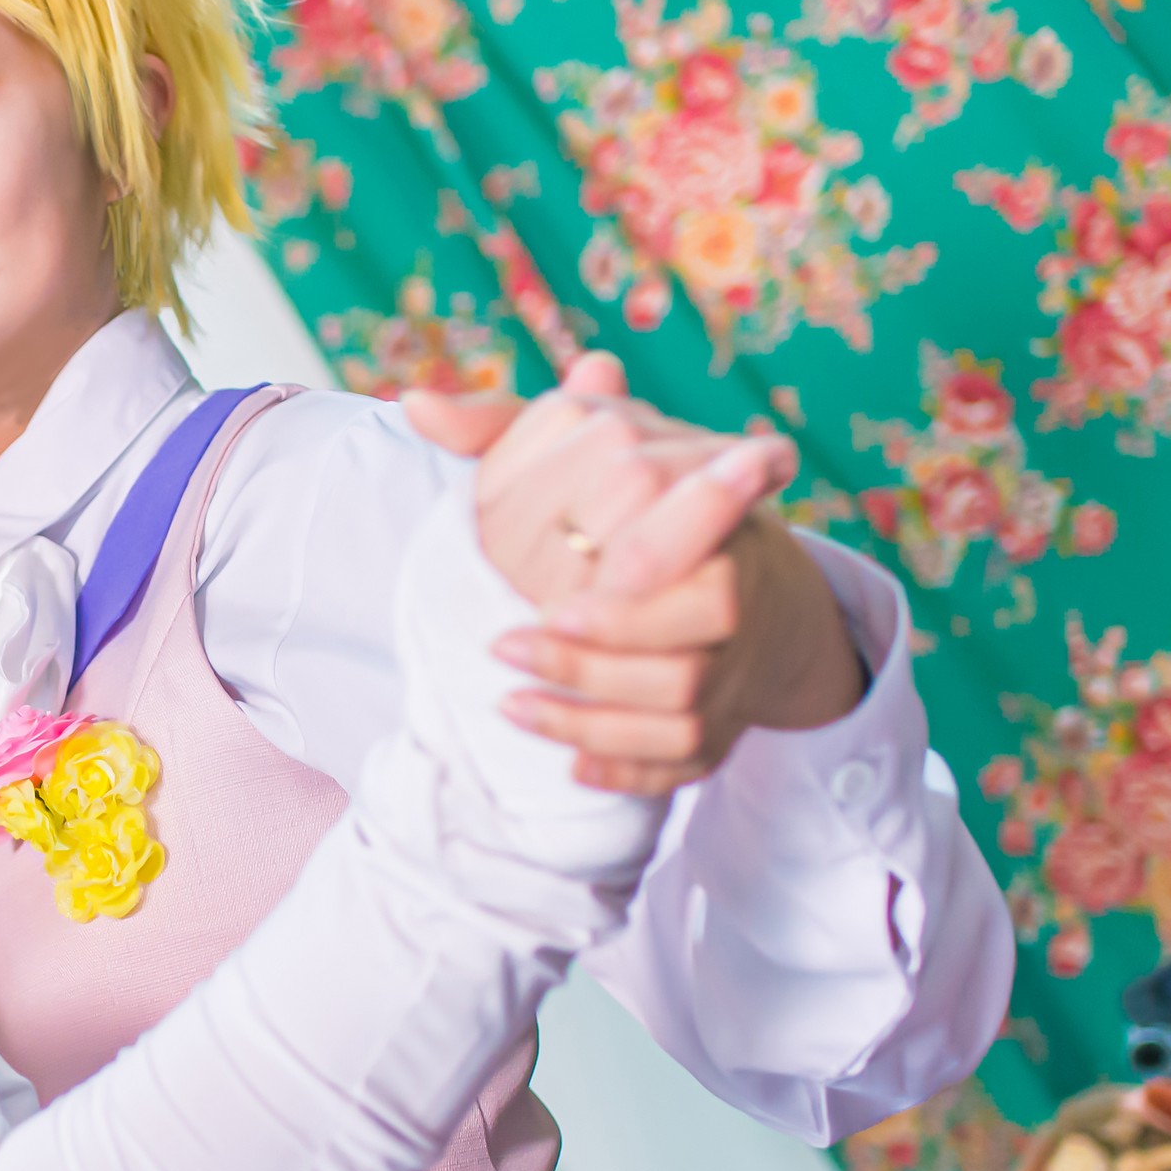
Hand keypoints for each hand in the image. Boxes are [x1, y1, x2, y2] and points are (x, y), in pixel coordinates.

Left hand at [409, 355, 863, 793]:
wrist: (757, 585)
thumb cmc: (650, 500)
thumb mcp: (592, 447)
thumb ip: (507, 427)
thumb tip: (414, 403)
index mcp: (718, 523)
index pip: (703, 543)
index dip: (641, 570)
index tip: (556, 598)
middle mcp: (740, 602)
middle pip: (685, 651)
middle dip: (593, 659)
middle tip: (506, 647)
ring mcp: (734, 673)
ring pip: (676, 712)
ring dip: (588, 716)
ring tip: (508, 702)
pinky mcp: (721, 729)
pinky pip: (680, 763)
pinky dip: (623, 768)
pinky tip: (564, 764)